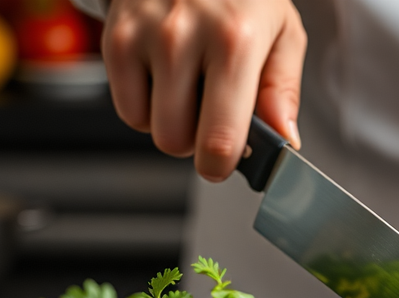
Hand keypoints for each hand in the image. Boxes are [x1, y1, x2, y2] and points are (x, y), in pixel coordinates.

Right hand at [102, 0, 305, 180]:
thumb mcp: (282, 32)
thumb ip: (283, 91)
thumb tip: (283, 141)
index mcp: (235, 41)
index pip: (219, 138)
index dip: (221, 164)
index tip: (226, 161)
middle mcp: (183, 37)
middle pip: (175, 141)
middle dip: (195, 141)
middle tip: (212, 113)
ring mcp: (143, 36)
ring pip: (149, 128)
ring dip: (171, 122)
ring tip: (191, 87)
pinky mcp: (114, 37)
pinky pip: (126, 109)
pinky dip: (146, 104)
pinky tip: (166, 76)